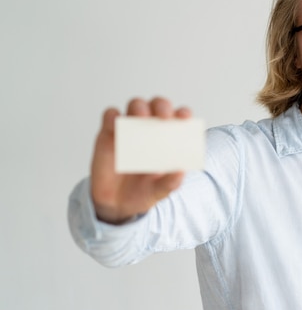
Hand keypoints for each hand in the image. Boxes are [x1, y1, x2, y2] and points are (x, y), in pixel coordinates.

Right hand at [90, 97, 191, 223]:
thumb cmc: (144, 191)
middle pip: (157, 106)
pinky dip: (113, 116)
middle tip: (164, 117)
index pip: (178, 118)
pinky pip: (110, 116)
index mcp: (168, 139)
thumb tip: (181, 171)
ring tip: (142, 118)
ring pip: (135, 105)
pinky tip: (117, 126)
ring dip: (140, 107)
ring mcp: (130, 130)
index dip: (183, 114)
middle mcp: (151, 130)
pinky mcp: (109, 133)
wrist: (117, 204)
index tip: (185, 118)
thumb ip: (171, 182)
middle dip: (162, 106)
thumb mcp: (160, 191)